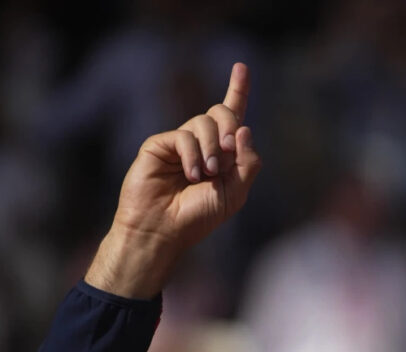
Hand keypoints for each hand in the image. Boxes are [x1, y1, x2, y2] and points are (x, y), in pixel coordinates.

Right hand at [85, 62, 260, 298]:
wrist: (164, 230)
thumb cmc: (198, 217)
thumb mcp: (235, 194)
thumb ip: (247, 164)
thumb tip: (244, 129)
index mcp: (222, 153)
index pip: (232, 115)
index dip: (238, 90)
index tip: (242, 67)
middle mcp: (201, 143)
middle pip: (222, 113)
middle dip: (230, 127)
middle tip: (227, 153)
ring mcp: (179, 142)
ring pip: (204, 122)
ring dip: (212, 149)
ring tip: (206, 175)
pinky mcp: (159, 144)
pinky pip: (183, 136)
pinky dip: (193, 155)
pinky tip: (192, 176)